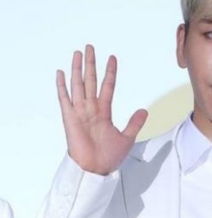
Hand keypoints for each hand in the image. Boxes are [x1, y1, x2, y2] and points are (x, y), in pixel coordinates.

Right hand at [56, 44, 147, 174]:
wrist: (95, 171)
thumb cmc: (108, 158)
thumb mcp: (126, 138)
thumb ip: (134, 123)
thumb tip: (144, 110)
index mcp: (104, 111)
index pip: (107, 86)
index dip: (110, 72)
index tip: (112, 58)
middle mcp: (91, 109)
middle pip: (91, 80)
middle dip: (91, 63)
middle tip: (90, 46)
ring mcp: (80, 112)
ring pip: (78, 85)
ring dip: (77, 69)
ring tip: (78, 53)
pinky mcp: (70, 119)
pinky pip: (64, 99)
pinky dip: (62, 86)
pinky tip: (61, 73)